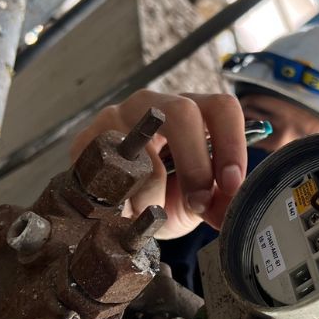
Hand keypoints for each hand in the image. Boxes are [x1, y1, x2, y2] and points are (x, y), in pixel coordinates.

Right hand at [70, 90, 246, 238]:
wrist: (115, 209)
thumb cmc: (165, 196)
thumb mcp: (197, 201)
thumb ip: (218, 202)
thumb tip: (231, 212)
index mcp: (193, 110)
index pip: (222, 108)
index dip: (232, 144)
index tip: (232, 184)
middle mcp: (154, 104)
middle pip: (182, 114)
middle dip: (194, 165)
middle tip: (197, 203)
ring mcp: (116, 116)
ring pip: (143, 148)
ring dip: (151, 194)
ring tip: (149, 214)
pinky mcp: (85, 140)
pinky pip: (107, 170)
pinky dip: (119, 201)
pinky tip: (122, 212)